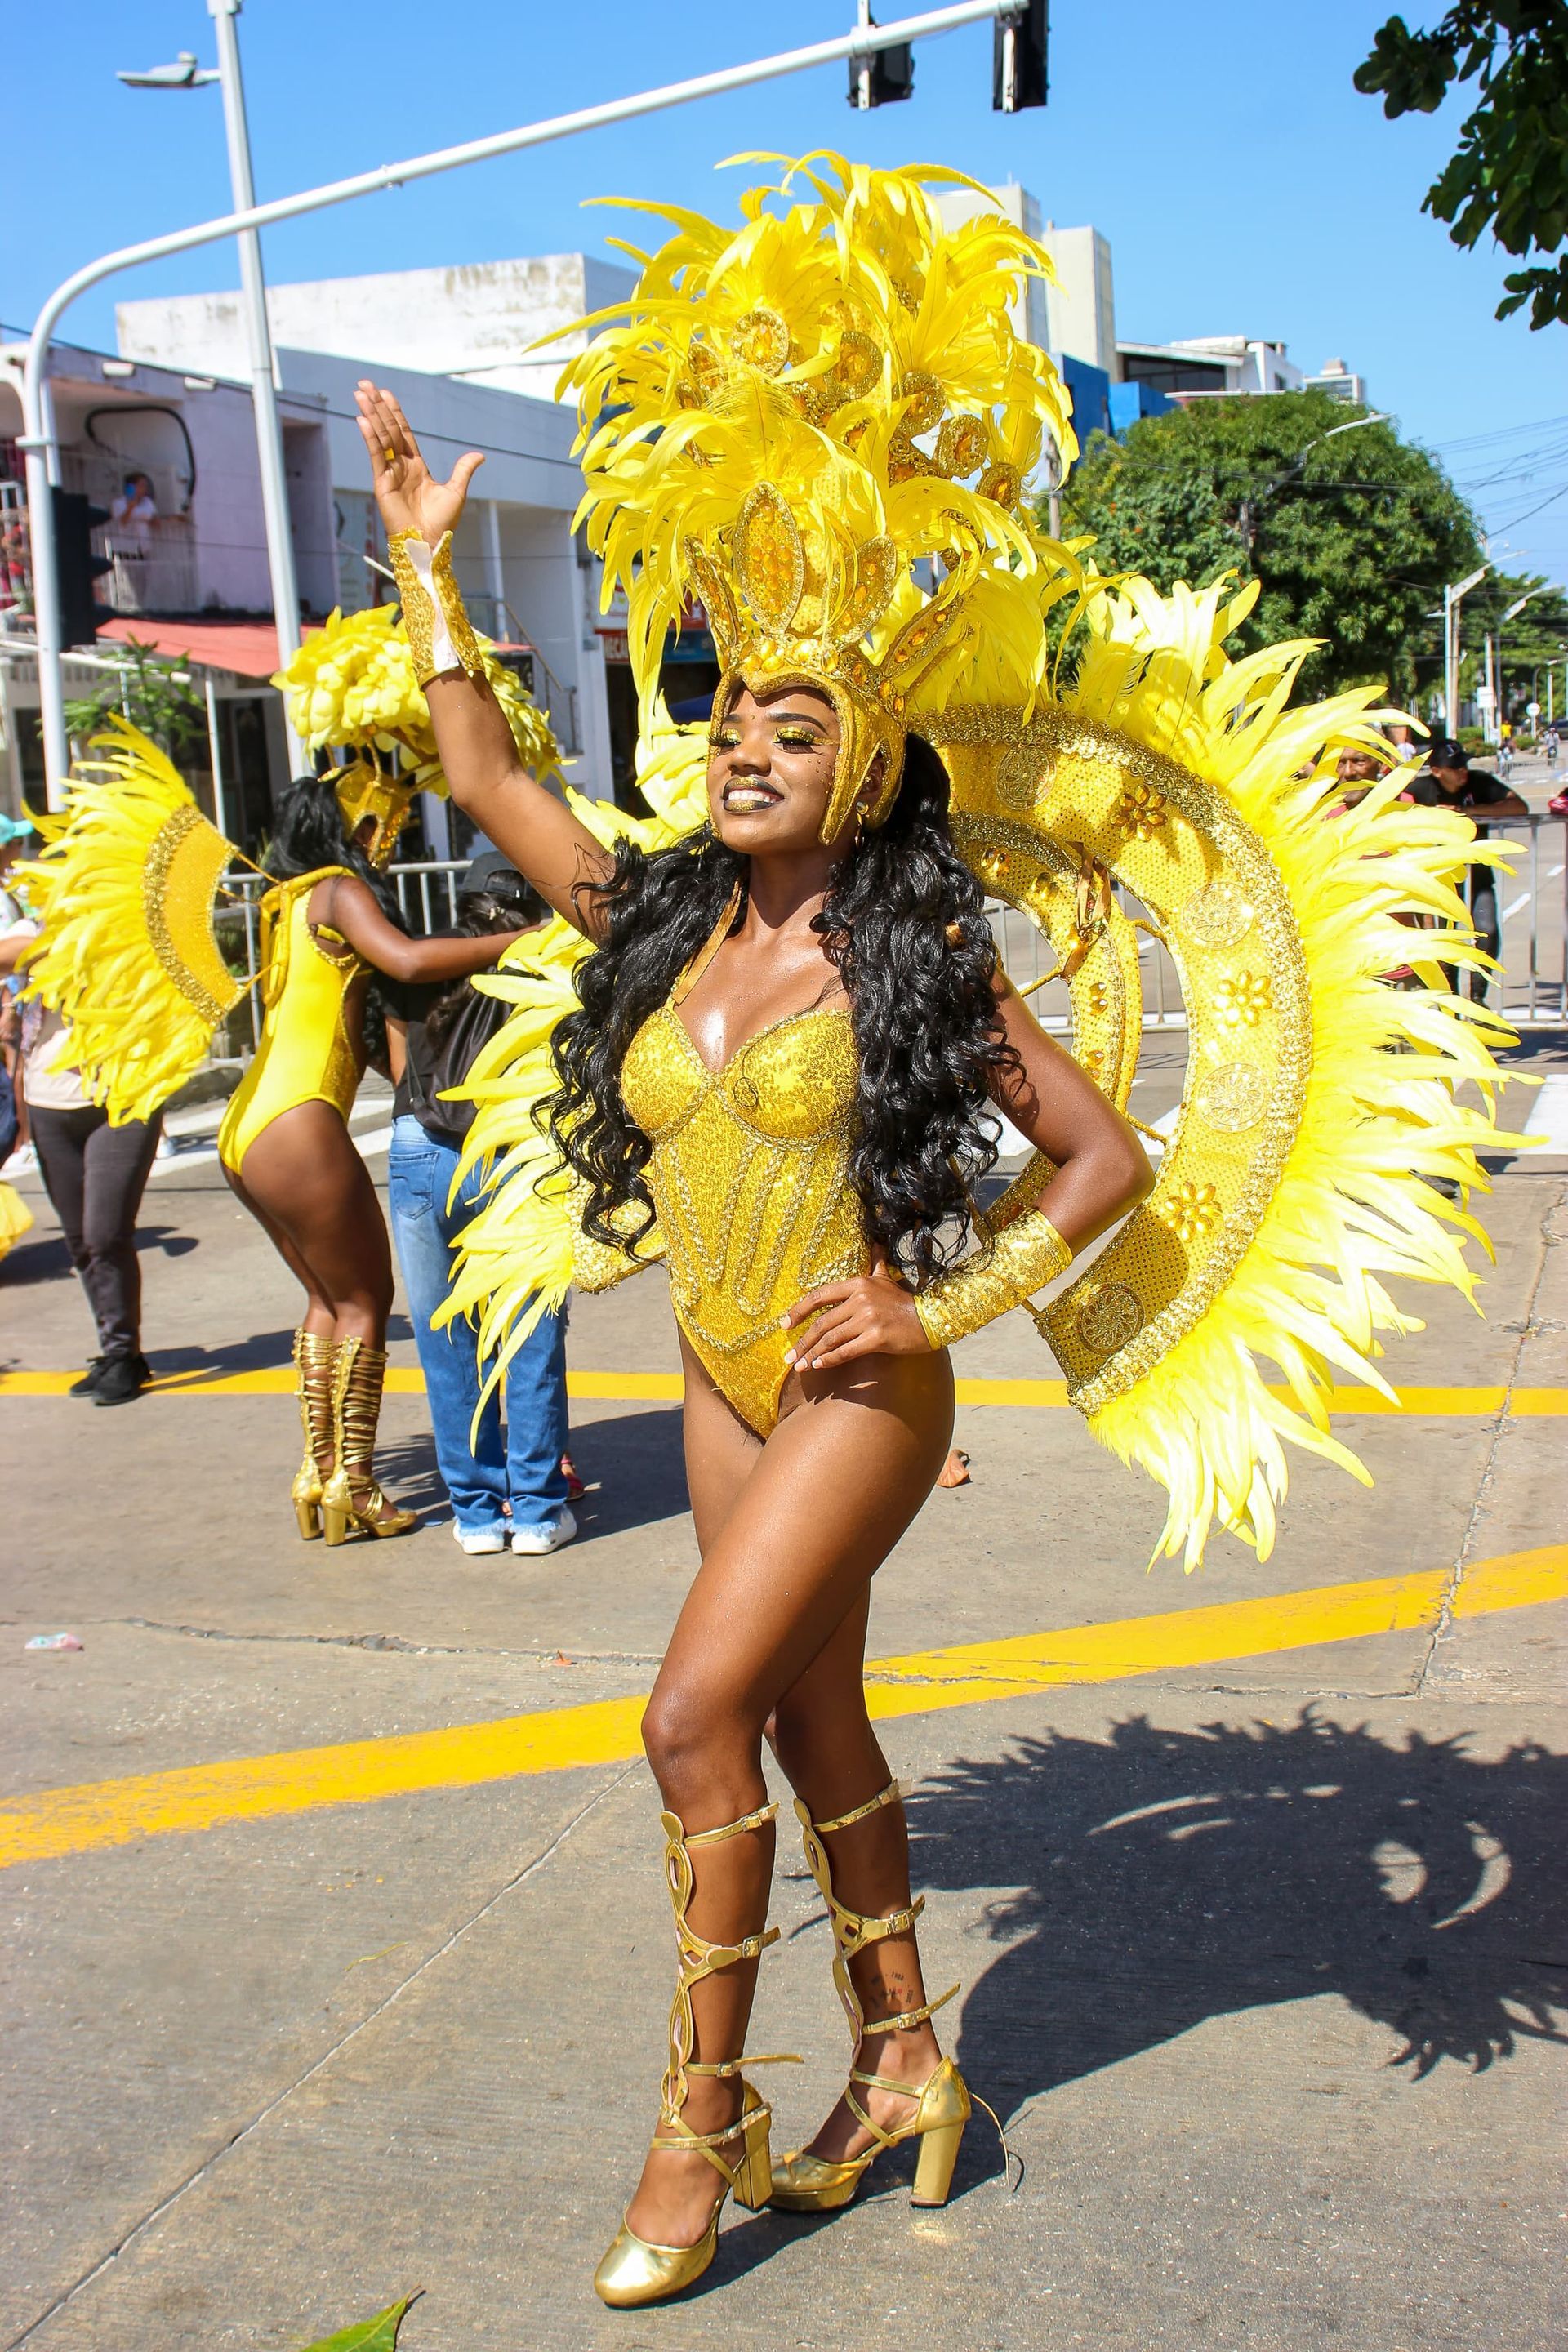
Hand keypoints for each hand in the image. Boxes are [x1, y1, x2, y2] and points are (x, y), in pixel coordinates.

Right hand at [354, 380, 483, 543]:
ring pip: (379, 437)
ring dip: (370, 414)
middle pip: (388, 429)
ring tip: (360, 392)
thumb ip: (463, 470)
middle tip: (365, 384)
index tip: (386, 393)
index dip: (395, 412)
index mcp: (416, 466)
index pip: (403, 432)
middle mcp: (400, 466)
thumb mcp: (456, 491)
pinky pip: (375, 455)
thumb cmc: (442, 523)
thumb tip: (480, 455)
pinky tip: (362, 419)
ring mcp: (389, 473)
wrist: (429, 543)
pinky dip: (369, 436)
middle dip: (377, 406)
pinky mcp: (381, 483)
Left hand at [782, 1256, 932, 1373]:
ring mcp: (868, 1319)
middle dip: (803, 1342)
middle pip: (822, 1323)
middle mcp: (860, 1300)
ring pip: (831, 1339)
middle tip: (789, 1357)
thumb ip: (876, 1264)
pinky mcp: (877, 1338)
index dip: (799, 1311)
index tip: (784, 1325)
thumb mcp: (887, 1279)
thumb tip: (875, 1244)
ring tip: (800, 1367)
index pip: (820, 1296)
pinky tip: (818, 1366)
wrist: (932, 1319)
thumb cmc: (906, 1302)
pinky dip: (830, 1360)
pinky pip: (847, 1351)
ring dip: (812, 1355)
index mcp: (858, 1284)